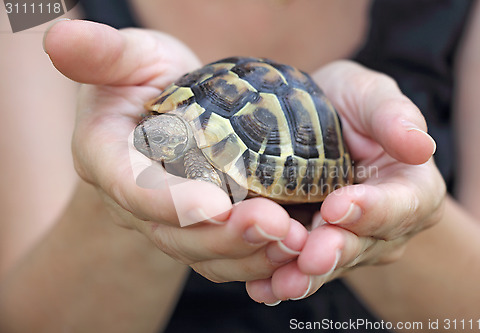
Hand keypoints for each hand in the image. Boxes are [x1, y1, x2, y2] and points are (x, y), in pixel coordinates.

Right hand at [44, 20, 307, 281]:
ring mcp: (168, 221)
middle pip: (175, 234)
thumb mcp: (128, 59)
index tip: (216, 206)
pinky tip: (293, 246)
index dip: (169, 202)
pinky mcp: (198, 230)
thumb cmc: (142, 79)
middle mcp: (136, 201)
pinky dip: (258, 257)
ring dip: (249, 253)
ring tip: (294, 240)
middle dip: (225, 236)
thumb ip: (103, 53)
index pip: (131, 188)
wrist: (161, 112)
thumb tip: (60, 34)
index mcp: (108, 159)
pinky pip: (225, 255)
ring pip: (204, 254)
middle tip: (277, 226)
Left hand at [247, 61, 445, 303]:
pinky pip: (300, 267)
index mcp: (411, 189)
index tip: (338, 207)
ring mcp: (349, 240)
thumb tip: (420, 146)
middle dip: (333, 252)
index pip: (401, 205)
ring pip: (328, 263)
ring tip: (280, 284)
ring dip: (304, 276)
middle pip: (362, 244)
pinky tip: (261, 288)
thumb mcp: (371, 96)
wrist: (314, 119)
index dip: (372, 210)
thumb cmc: (348, 103)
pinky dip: (279, 277)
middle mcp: (385, 225)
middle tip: (310, 258)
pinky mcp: (314, 247)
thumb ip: (394, 117)